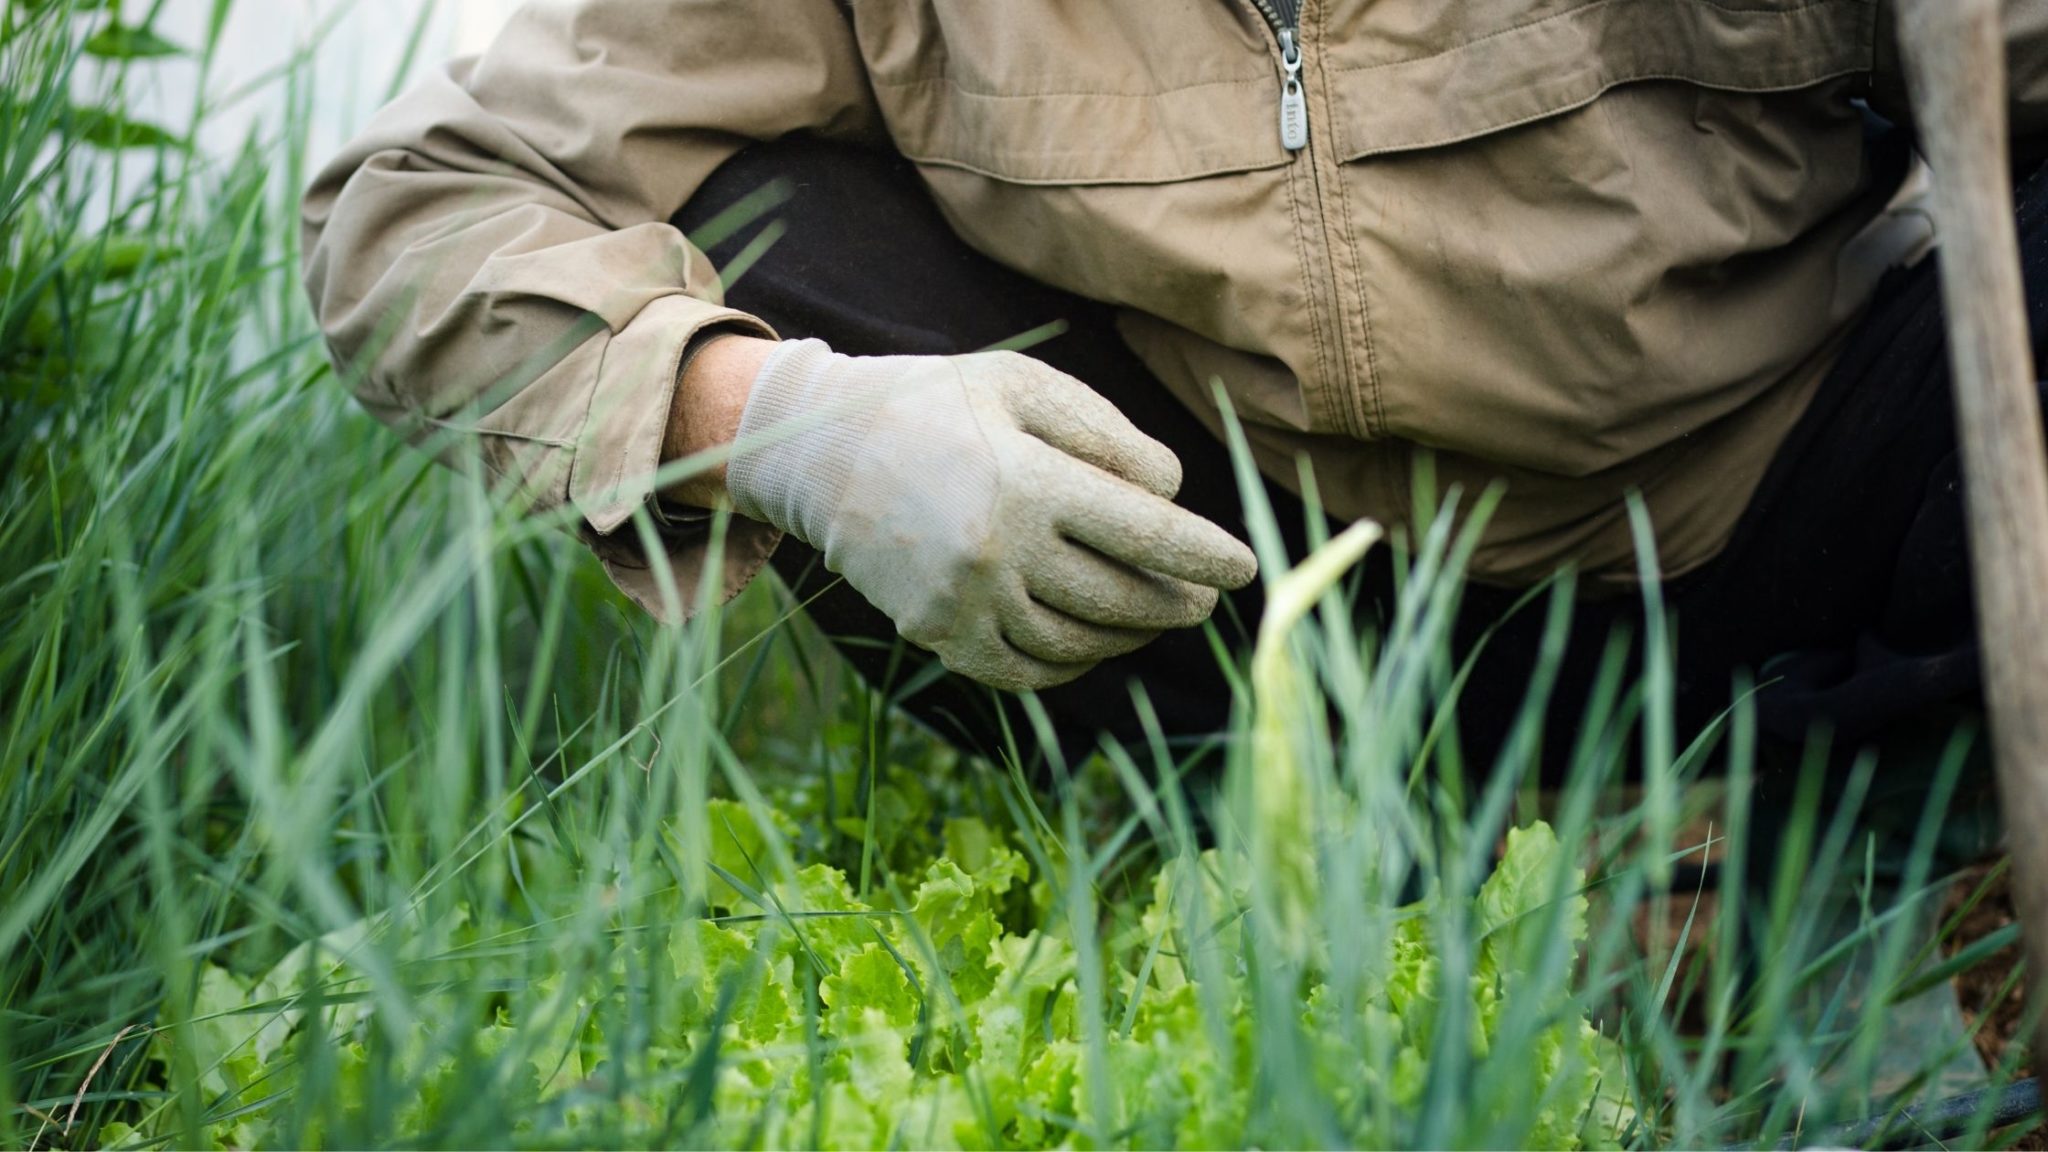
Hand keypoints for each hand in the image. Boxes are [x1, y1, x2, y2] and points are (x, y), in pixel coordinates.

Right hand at [726, 340, 1257, 689]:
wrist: (819, 450)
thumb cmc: (936, 403)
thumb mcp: (1022, 386)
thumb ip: (1106, 435)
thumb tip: (1173, 495)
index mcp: (1026, 480)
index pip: (1144, 532)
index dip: (1204, 555)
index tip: (1244, 569)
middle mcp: (996, 550)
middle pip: (1121, 598)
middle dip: (1177, 603)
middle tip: (1205, 598)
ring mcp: (964, 602)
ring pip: (1079, 643)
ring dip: (1130, 635)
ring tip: (1154, 614)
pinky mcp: (938, 634)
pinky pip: (1027, 669)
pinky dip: (1074, 664)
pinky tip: (1095, 641)